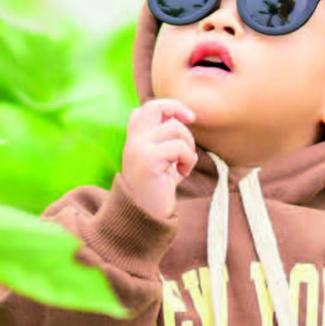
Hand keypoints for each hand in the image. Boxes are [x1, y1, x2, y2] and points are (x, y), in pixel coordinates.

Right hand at [121, 98, 197, 221]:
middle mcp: (133, 141)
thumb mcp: (162, 161)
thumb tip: (184, 118)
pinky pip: (180, 148)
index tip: (187, 118)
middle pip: (154, 107)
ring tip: (183, 164)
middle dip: (177, 110)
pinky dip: (188, 160)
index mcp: (134, 140)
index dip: (169, 107)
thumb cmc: (158, 191)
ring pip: (175, 129)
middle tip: (191, 121)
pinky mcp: (149, 159)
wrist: (145, 218)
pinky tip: (181, 174)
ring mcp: (138, 149)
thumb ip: (167, 140)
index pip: (147, 109)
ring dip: (188, 146)